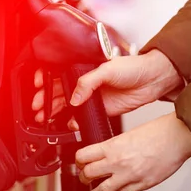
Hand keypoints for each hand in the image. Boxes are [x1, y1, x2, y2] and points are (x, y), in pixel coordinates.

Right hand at [31, 49, 182, 121]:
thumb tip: (74, 97)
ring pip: (68, 106)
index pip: (60, 74)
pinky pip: (82, 117)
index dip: (46, 81)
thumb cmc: (134, 67)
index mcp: (85, 68)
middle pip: (60, 92)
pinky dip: (74, 122)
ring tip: (46, 118)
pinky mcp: (101, 109)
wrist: (152, 80)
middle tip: (39, 109)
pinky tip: (69, 123)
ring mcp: (93, 97)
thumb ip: (88, 82)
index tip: (38, 87)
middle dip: (46, 100)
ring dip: (56, 112)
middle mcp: (87, 82)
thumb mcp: (108, 69)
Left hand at [75, 112, 190, 190]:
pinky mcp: (142, 185)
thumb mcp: (130, 133)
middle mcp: (118, 161)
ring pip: (102, 190)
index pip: (84, 155)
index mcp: (114, 145)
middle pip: (89, 174)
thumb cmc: (159, 131)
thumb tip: (106, 152)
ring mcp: (129, 175)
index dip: (78, 160)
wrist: (178, 137)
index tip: (78, 163)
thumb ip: (116, 145)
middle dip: (83, 178)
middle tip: (82, 179)